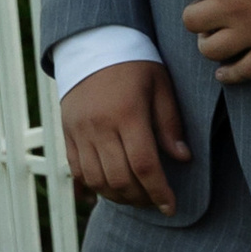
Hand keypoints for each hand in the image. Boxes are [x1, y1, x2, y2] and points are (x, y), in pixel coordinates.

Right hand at [60, 59, 191, 213]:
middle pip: (119, 178)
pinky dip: (94, 187)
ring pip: (97, 180)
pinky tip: (111, 190)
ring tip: (136, 197)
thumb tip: (183, 158)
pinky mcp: (67, 133)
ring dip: (118, 196)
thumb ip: (170, 123)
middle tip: (156, 202)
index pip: (144, 165)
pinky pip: (77, 171)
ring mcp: (80, 131)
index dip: (159, 192)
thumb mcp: (160, 84)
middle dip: (141, 198)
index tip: (171, 207)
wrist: (92, 44)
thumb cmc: (135, 63)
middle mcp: (100, 125)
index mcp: (127, 113)